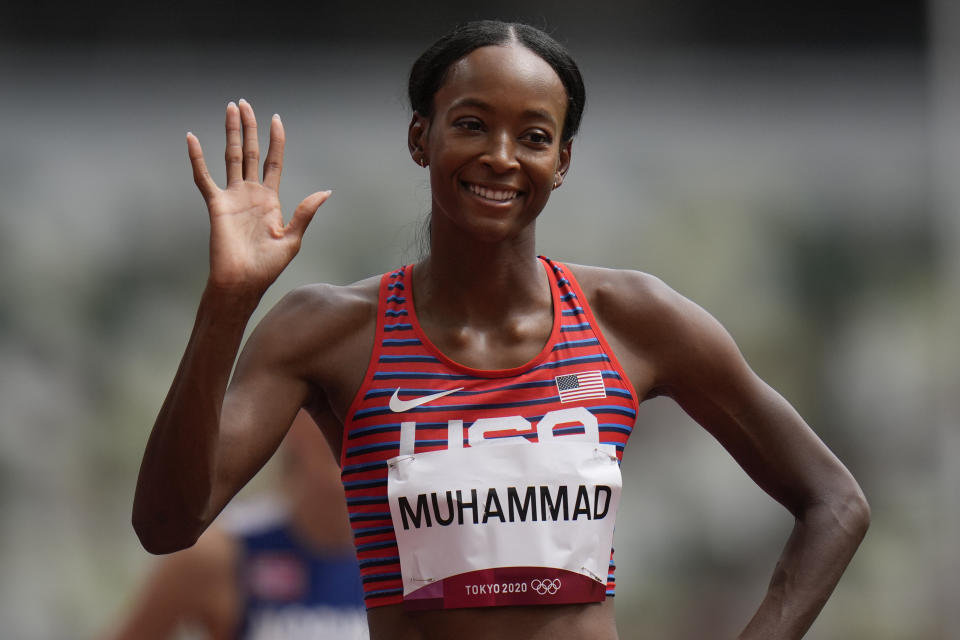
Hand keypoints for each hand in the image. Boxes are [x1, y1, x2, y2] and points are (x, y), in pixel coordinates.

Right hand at [187, 99, 330, 294]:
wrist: (243, 282)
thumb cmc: (267, 267)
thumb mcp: (292, 239)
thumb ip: (305, 212)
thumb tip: (325, 192)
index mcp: (271, 200)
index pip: (273, 162)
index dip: (276, 140)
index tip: (276, 119)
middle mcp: (251, 194)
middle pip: (251, 152)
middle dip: (249, 127)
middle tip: (244, 103)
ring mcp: (232, 197)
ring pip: (231, 157)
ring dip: (230, 133)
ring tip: (230, 108)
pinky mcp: (216, 205)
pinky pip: (204, 177)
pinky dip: (197, 158)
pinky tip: (192, 138)